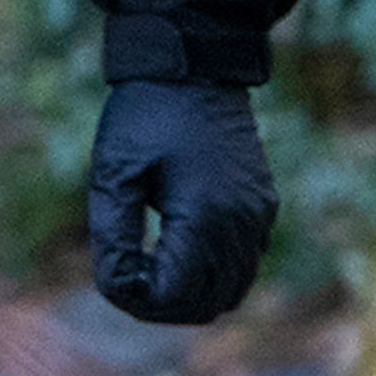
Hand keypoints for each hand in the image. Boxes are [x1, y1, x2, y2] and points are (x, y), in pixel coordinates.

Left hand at [89, 79, 276, 325]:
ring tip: (146, 266)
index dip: (136, 299)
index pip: (175, 295)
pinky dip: (212, 274)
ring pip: (232, 291)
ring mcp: (258, 218)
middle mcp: (241, 225)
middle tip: (124, 277)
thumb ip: (113, 232)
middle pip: (207, 304)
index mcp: (204, 217)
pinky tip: (175, 249)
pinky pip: (244, 264)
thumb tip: (117, 285)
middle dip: (161, 305)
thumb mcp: (114, 171)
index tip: (112, 274)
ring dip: (188, 293)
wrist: (196, 70)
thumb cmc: (146, 116)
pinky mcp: (263, 208)